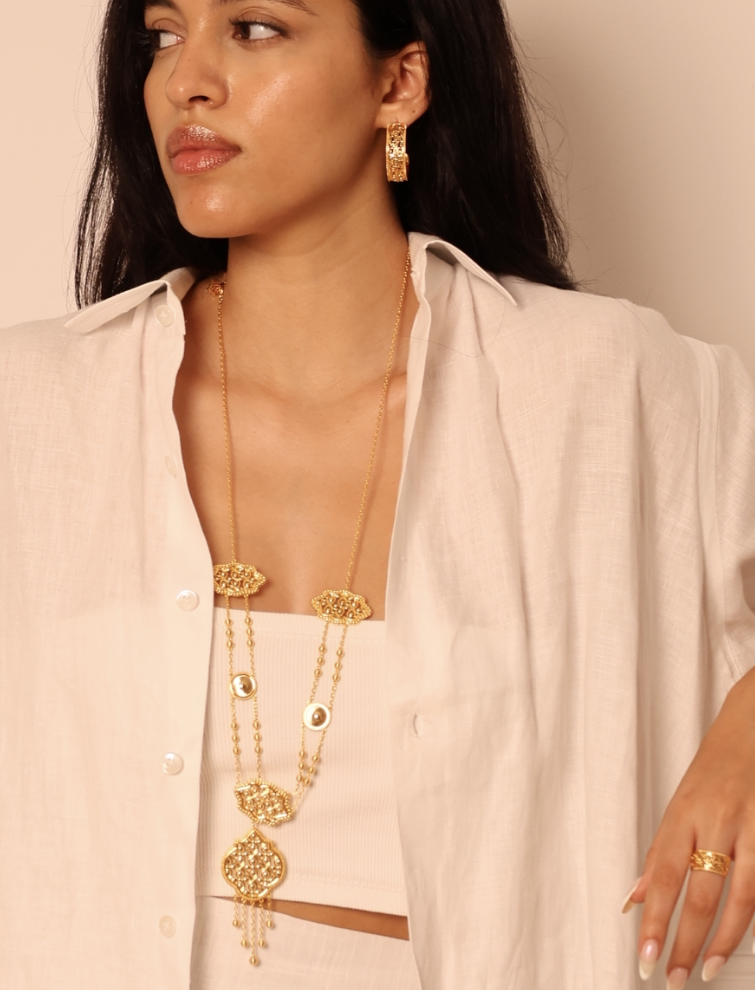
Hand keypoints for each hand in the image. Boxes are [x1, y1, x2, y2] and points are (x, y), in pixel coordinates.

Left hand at [623, 666, 754, 986]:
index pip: (663, 877)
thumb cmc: (712, 771)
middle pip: (698, 892)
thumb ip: (660, 856)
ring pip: (739, 896)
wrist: (750, 727)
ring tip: (705, 971)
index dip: (655, 921)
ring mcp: (748, 827)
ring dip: (721, 940)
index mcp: (681, 815)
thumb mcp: (678, 806)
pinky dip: (751, 915)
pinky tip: (740, 939)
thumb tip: (634, 900)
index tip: (645, 958)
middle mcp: (713, 822)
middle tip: (673, 978)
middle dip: (684, 940)